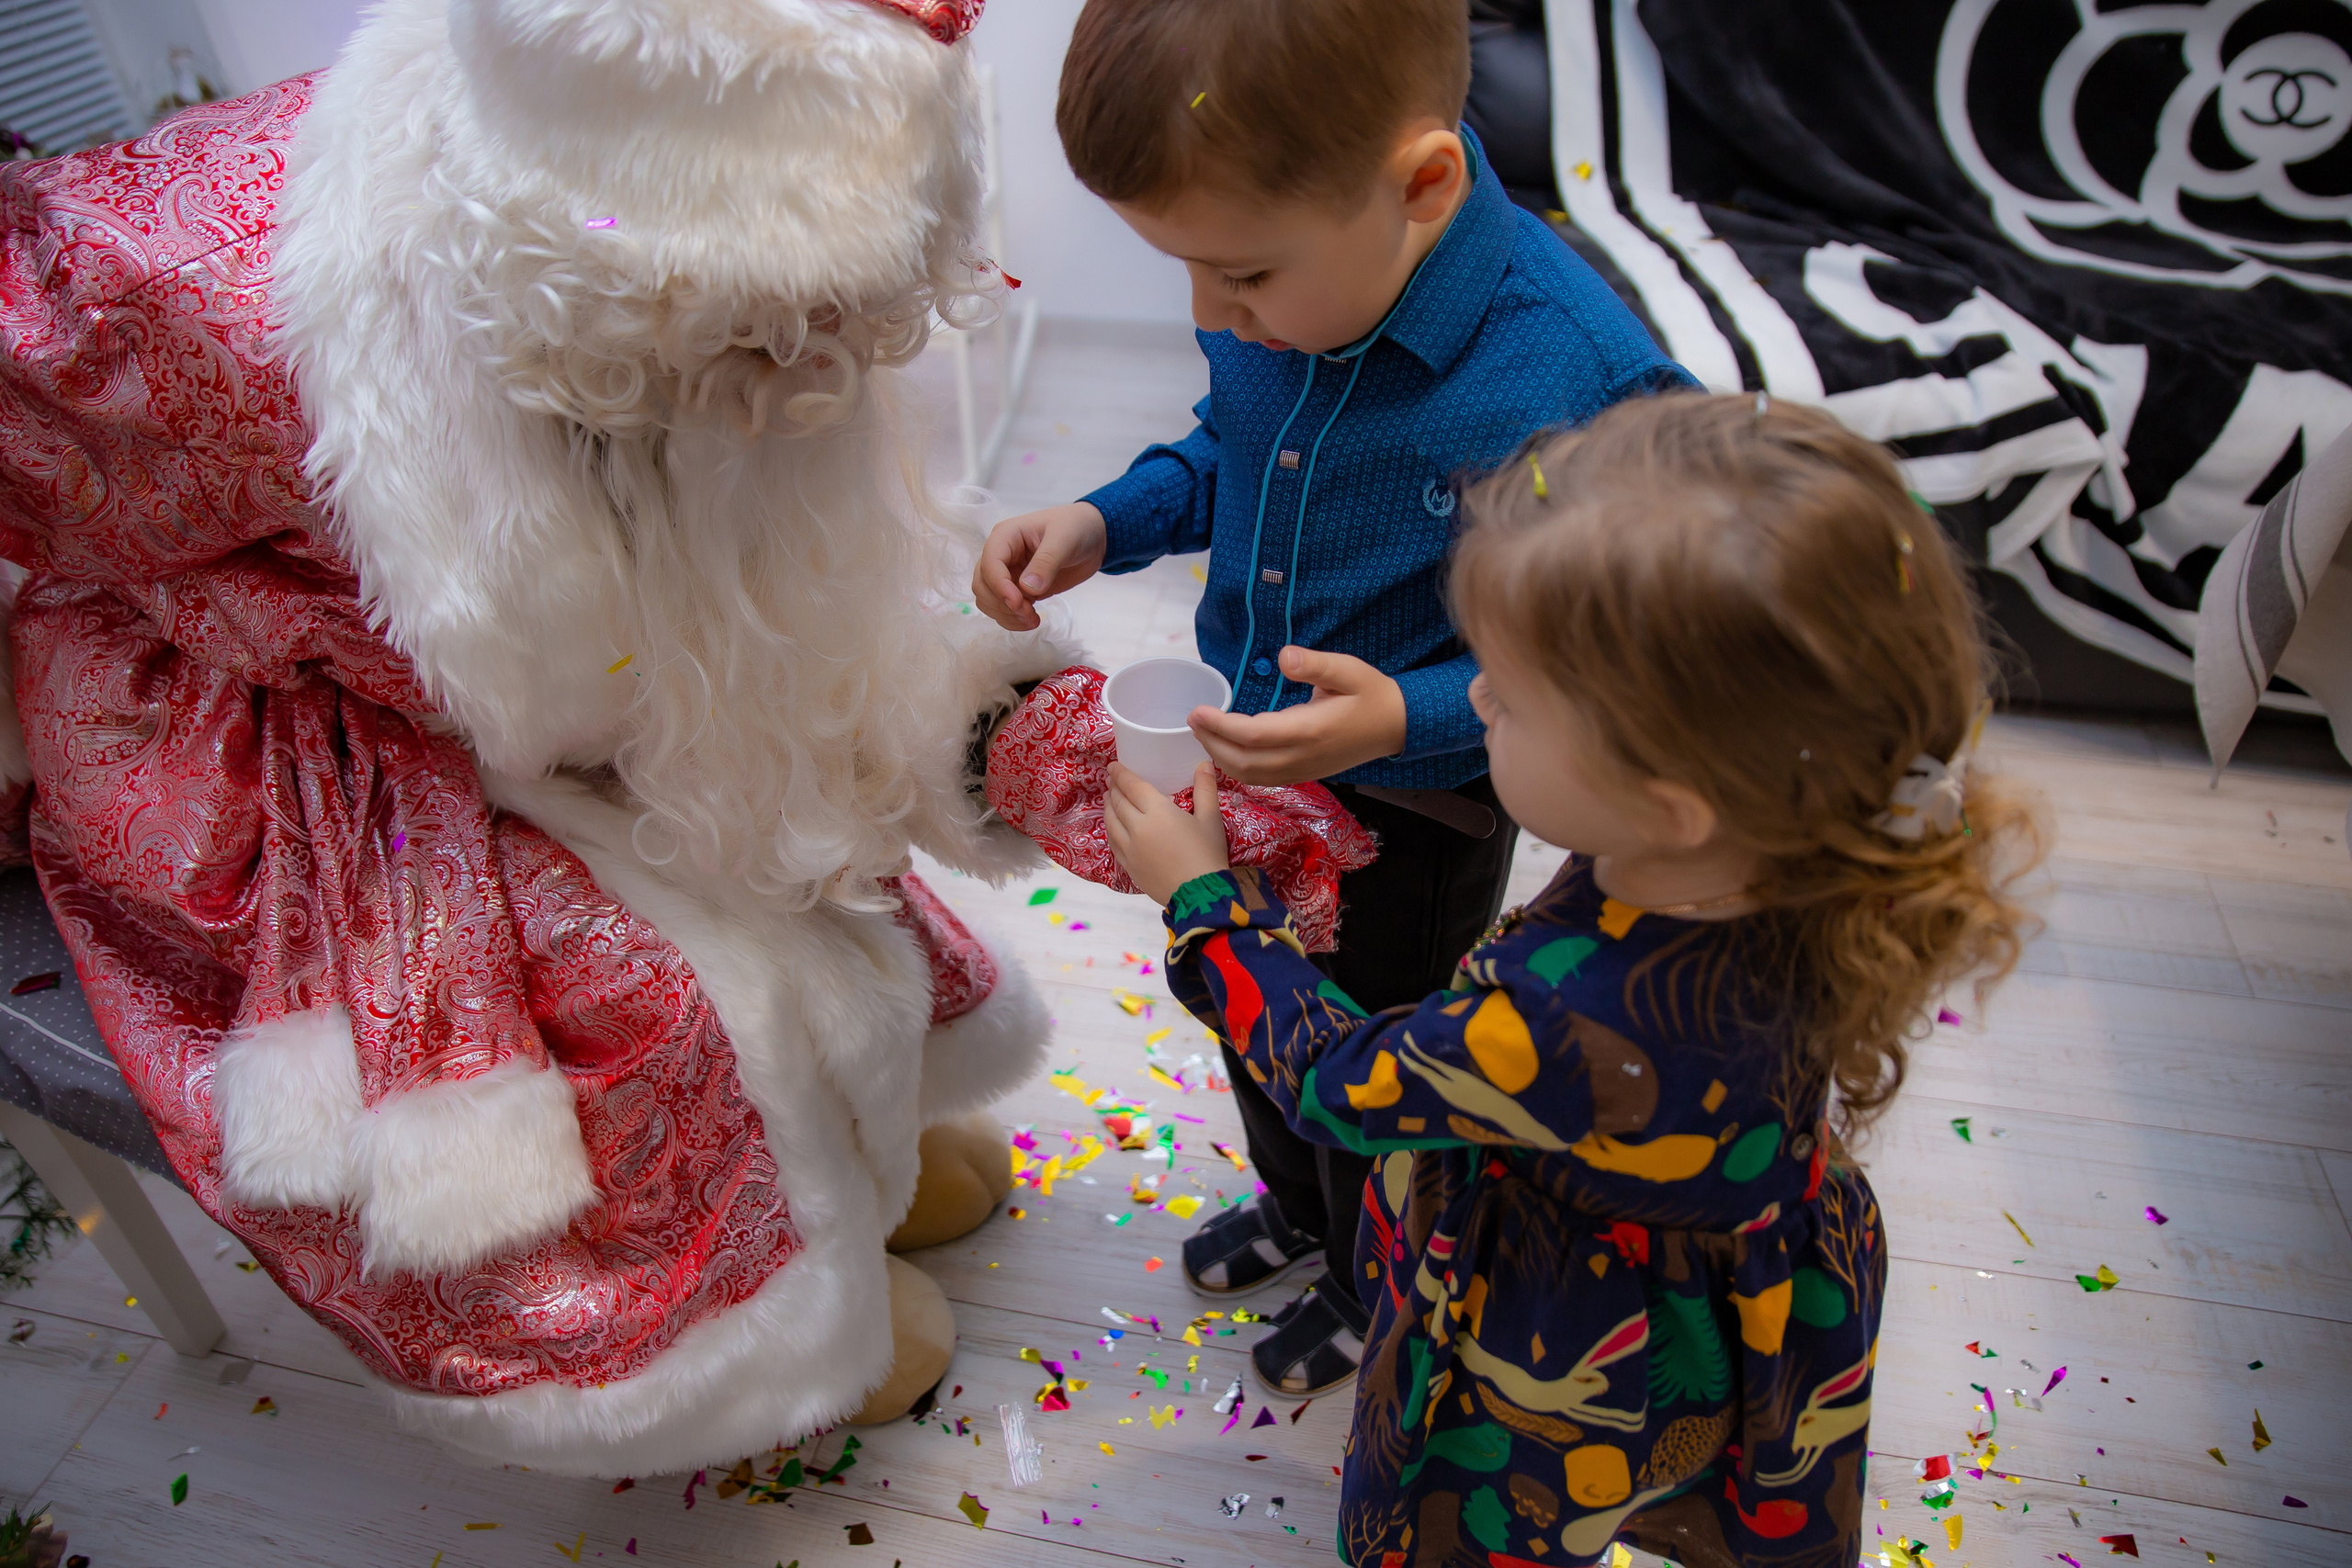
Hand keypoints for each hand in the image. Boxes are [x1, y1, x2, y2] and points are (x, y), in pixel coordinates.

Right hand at [972, 502, 1107, 629]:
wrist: (1092, 537)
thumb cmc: (1076, 528)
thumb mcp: (1064, 539)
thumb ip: (1046, 562)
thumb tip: (1027, 589)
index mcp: (1006, 536)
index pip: (989, 564)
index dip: (999, 586)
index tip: (1019, 603)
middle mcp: (1001, 556)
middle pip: (981, 585)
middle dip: (1001, 604)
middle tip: (1029, 612)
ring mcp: (1008, 574)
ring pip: (987, 600)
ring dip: (1005, 615)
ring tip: (1033, 618)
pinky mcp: (1018, 590)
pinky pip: (1002, 609)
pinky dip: (1012, 620)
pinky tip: (1032, 620)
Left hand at [1104, 760, 1230, 903]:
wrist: (1200, 894)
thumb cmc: (1208, 854)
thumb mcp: (1211, 819)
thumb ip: (1205, 789)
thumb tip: (1204, 763)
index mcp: (1158, 812)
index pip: (1132, 786)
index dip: (1121, 774)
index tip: (1113, 765)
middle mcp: (1138, 827)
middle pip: (1119, 802)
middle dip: (1113, 788)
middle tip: (1111, 780)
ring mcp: (1130, 848)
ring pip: (1111, 822)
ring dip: (1108, 807)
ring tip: (1108, 799)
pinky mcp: (1129, 866)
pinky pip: (1113, 843)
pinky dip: (1110, 829)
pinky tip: (1112, 827)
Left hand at [1187, 647, 1406, 784]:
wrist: (1396, 727)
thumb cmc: (1372, 695)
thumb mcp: (1349, 670)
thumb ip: (1316, 665)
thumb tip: (1284, 657)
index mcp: (1310, 730)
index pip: (1254, 735)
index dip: (1221, 726)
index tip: (1197, 711)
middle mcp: (1302, 757)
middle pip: (1244, 760)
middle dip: (1212, 742)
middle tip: (1192, 720)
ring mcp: (1302, 770)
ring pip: (1250, 775)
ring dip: (1221, 757)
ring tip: (1203, 734)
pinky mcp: (1303, 774)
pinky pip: (1262, 779)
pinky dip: (1237, 768)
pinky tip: (1227, 751)